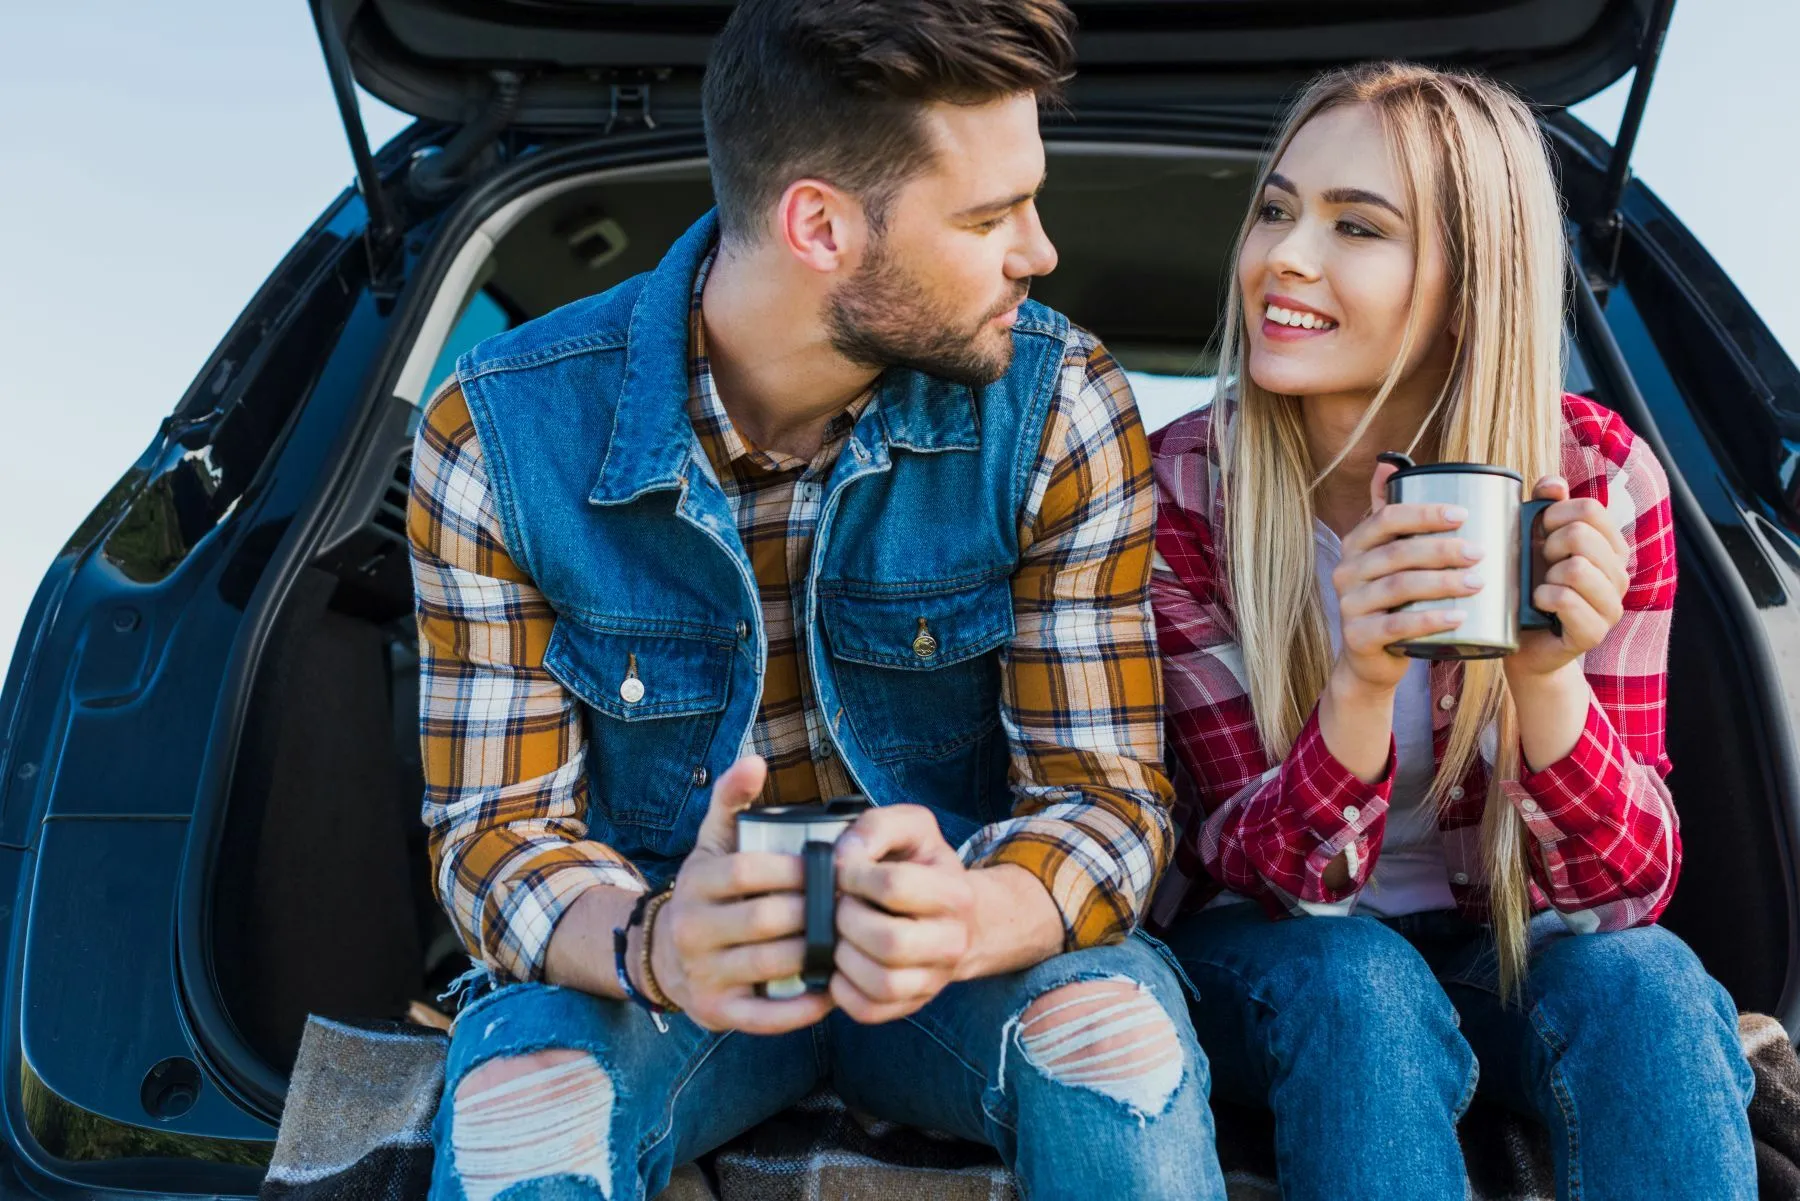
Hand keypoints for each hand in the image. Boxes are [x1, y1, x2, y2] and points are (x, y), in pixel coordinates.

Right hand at [647, 756, 834, 1033]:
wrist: (667, 954)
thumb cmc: (709, 890)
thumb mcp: (713, 842)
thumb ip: (733, 799)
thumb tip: (755, 761)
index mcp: (696, 883)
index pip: (748, 871)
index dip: (793, 869)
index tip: (831, 867)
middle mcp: (692, 930)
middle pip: (764, 919)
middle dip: (814, 911)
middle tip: (854, 905)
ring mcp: (703, 975)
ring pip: (771, 963)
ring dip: (817, 952)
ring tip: (853, 940)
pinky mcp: (717, 1013)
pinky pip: (765, 1015)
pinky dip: (803, 1005)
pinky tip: (832, 988)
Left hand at [830, 805, 975, 1024]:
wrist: (956, 917)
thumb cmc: (924, 868)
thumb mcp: (911, 829)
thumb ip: (877, 826)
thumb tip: (844, 854)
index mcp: (955, 894)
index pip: (895, 886)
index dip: (855, 875)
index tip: (844, 870)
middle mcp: (952, 942)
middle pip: (890, 942)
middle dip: (848, 920)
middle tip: (840, 906)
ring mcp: (933, 979)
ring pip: (882, 983)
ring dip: (844, 957)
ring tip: (840, 936)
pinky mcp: (910, 1004)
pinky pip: (869, 1010)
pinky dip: (842, 991)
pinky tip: (840, 964)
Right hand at [1328, 459, 1484, 693]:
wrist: (1368, 658)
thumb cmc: (1390, 600)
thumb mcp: (1386, 555)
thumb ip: (1387, 512)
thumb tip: (1387, 462)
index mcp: (1355, 544)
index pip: (1386, 518)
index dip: (1423, 514)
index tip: (1462, 515)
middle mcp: (1346, 571)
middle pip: (1396, 552)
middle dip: (1441, 549)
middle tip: (1479, 553)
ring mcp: (1349, 606)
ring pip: (1398, 586)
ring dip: (1442, 583)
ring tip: (1478, 582)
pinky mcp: (1358, 637)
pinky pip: (1396, 626)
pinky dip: (1429, 620)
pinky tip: (1458, 617)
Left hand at [1505, 476, 1629, 681]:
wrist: (1522, 642)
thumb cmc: (1529, 586)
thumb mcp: (1534, 541)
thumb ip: (1547, 507)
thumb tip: (1553, 484)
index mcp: (1610, 547)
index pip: (1590, 509)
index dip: (1554, 515)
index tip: (1539, 533)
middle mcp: (1619, 574)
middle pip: (1582, 534)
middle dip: (1548, 545)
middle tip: (1540, 564)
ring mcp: (1612, 605)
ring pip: (1576, 568)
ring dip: (1546, 576)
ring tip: (1541, 588)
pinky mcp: (1594, 632)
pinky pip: (1565, 599)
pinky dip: (1542, 598)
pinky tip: (1538, 605)